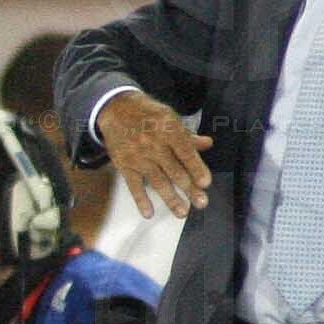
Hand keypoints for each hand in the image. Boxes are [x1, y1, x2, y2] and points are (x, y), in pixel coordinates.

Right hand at [101, 90, 214, 218]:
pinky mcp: (125, 165)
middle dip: (189, 188)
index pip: (185, 152)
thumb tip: (208, 144)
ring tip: (182, 212)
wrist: (115, 109)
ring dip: (171, 198)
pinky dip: (141, 200)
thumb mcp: (169, 118)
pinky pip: (134, 185)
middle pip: (174, 170)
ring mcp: (138, 157)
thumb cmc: (147, 114)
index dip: (196, 168)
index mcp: (168, 130)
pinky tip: (149, 213)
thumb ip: (187, 135)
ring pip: (157, 181)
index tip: (205, 183)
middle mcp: (154, 145)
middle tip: (201, 203)